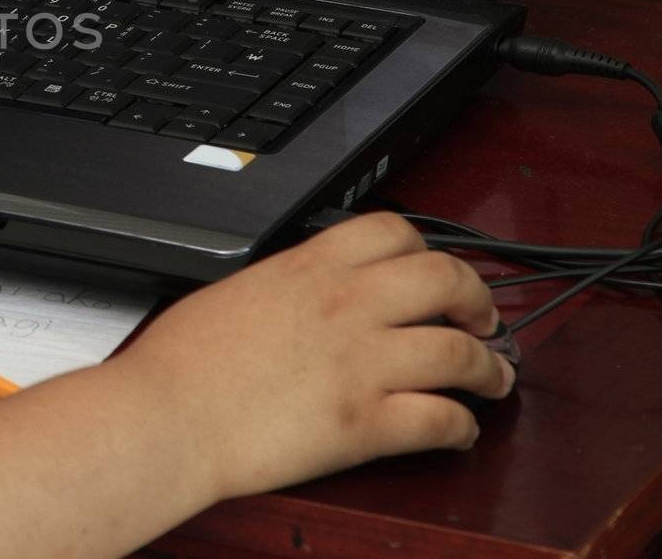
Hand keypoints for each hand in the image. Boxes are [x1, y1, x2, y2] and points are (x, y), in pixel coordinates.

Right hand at [123, 211, 515, 500]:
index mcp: (308, 269)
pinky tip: (460, 430)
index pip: (394, 232)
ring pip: (460, 353)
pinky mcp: (364, 423)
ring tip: (493, 379)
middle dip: (477, 300)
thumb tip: (304, 295)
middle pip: (446, 280)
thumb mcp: (234, 291)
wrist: (167, 416)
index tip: (434, 271)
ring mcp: (361, 364)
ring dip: (488, 368)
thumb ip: (285, 285)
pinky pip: (440, 420)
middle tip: (481, 320)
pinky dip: (462, 427)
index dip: (428, 251)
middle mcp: (346, 307)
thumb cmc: (181, 363)